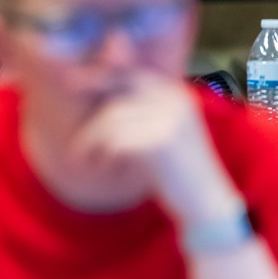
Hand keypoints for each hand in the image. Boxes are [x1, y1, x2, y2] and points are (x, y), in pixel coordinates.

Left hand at [68, 72, 241, 225]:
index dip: (99, 76)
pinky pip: (114, 140)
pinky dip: (101, 155)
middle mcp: (174, 99)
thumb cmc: (175, 168)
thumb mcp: (159, 130)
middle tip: (73, 134)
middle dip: (90, 111)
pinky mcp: (160, 140)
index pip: (129, 74)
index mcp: (175, 92)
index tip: (71, 81)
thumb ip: (134, 108)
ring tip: (84, 158)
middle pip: (116, 94)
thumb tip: (91, 83)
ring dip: (89, 141)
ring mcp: (169, 117)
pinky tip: (104, 168)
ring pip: (110, 119)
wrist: (206, 203)